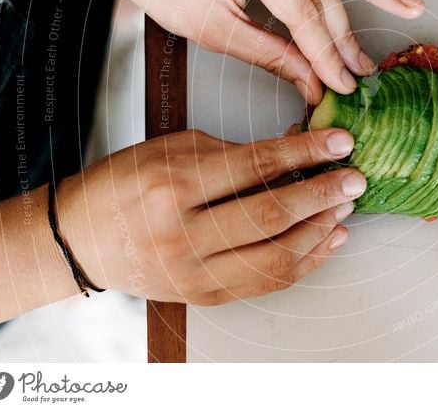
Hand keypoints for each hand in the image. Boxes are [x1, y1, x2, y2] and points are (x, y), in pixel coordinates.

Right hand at [55, 129, 363, 304]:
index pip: (255, 166)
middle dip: (322, 194)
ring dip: (319, 230)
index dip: (305, 153)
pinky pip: (266, 282)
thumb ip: (234, 152)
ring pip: (275, 256)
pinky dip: (303, 261)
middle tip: (355, 179)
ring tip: (344, 207)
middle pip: (271, 215)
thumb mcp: (173, 149)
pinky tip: (326, 240)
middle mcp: (183, 234)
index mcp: (173, 185)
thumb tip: (296, 147)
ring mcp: (194, 272)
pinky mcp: (205, 295)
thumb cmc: (126, 184)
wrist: (83, 239)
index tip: (340, 142)